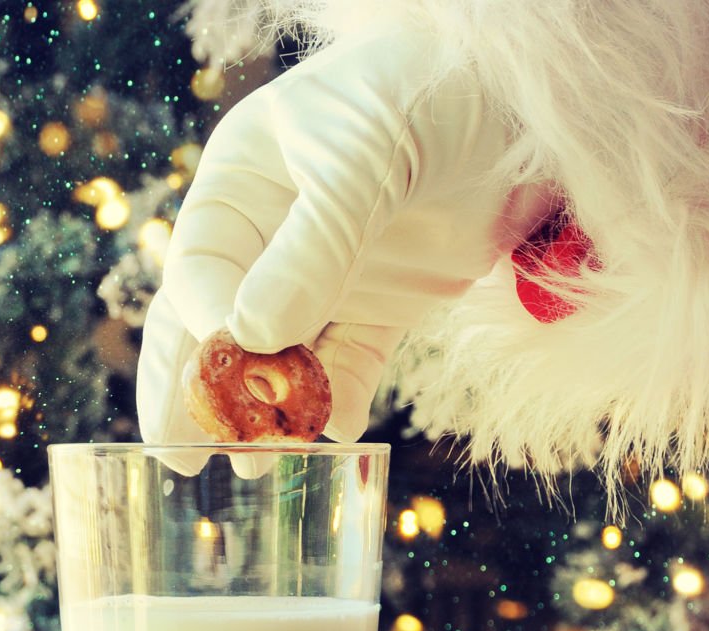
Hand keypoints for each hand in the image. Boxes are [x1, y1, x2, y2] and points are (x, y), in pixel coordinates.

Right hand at [137, 25, 552, 449]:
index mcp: (243, 189)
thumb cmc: (427, 91)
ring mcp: (331, 276)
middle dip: (199, 392)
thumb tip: (249, 336)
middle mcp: (275, 240)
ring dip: (273, 411)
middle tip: (184, 458)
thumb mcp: (360, 157)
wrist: (524, 98)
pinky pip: (354, 362)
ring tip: (261, 462)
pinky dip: (344, 396)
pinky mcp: (387, 304)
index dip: (207, 319)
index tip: (233, 355)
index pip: (200, 270)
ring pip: (284, 357)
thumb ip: (310, 246)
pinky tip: (340, 427)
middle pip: (217, 324)